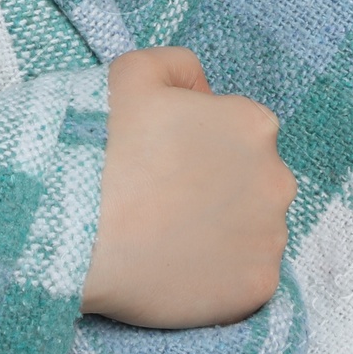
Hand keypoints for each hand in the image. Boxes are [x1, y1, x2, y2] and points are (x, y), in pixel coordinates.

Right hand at [81, 46, 296, 329]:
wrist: (75, 228)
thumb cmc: (102, 144)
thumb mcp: (132, 71)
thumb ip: (179, 66)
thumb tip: (202, 92)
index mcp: (254, 124)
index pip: (238, 131)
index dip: (198, 142)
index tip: (162, 158)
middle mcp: (277, 180)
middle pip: (252, 181)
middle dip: (218, 186)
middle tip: (163, 196)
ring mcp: (270, 238)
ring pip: (251, 230)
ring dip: (220, 230)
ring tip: (165, 234)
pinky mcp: (257, 287)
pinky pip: (244, 276)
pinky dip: (217, 274)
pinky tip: (176, 265)